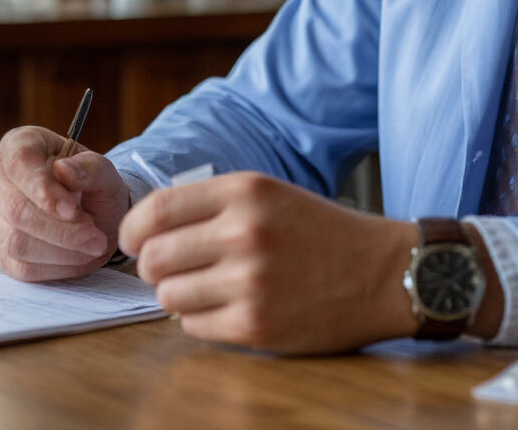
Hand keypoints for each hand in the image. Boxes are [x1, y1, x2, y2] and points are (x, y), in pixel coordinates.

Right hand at [0, 126, 129, 280]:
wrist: (90, 209)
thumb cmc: (91, 183)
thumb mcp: (102, 170)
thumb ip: (90, 168)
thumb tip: (64, 169)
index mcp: (19, 145)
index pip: (20, 165)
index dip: (44, 190)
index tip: (72, 210)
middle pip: (16, 209)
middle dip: (60, 229)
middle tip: (96, 236)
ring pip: (16, 242)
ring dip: (61, 250)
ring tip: (93, 243)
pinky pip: (20, 266)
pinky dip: (55, 266)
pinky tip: (80, 257)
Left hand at [119, 172, 421, 353]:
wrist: (383, 271)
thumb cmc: (324, 232)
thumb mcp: (272, 194)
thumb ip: (213, 205)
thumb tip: (148, 232)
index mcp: (246, 190)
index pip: (155, 209)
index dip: (133, 229)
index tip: (135, 240)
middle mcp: (244, 231)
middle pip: (153, 257)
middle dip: (155, 267)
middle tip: (176, 269)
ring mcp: (249, 280)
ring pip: (168, 296)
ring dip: (179, 295)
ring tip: (209, 288)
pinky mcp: (256, 324)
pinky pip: (193, 327)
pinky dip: (202, 320)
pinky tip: (231, 306)